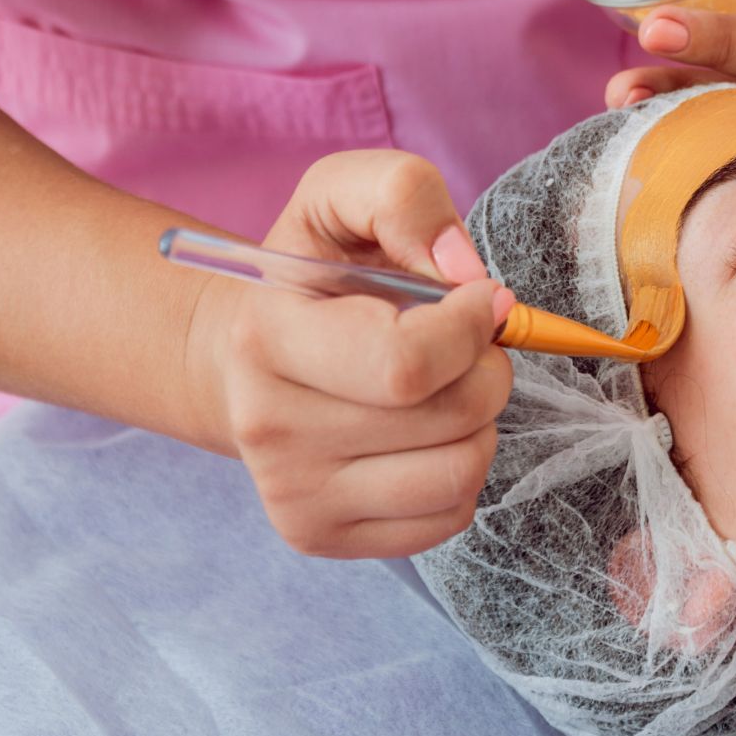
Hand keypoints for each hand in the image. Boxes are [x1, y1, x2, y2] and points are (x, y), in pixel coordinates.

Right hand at [186, 151, 512, 558]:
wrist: (247, 359)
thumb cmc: (314, 278)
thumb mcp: (343, 199)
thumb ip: (403, 197)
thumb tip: (464, 270)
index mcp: (268, 338)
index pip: (406, 364)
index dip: (471, 327)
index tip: (477, 299)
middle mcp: (269, 428)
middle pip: (450, 417)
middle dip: (488, 368)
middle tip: (465, 344)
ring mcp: (293, 495)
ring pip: (461, 473)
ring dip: (480, 422)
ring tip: (443, 390)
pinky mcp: (321, 538)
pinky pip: (449, 517)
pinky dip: (461, 469)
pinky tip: (426, 435)